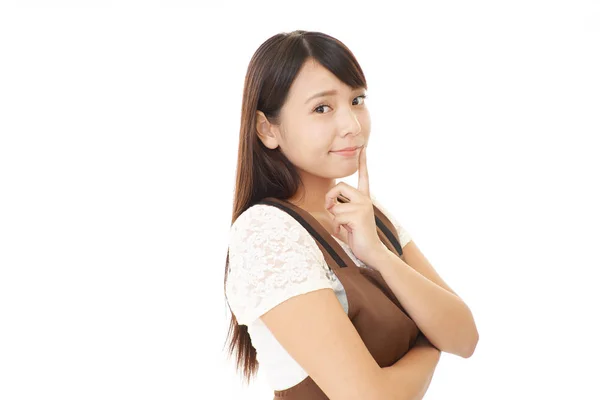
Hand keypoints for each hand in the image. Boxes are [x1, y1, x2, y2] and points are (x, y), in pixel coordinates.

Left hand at [324, 146, 387, 267]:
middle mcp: (365, 199)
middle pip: (339, 187)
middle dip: (329, 199)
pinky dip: (336, 226)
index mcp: (364, 198)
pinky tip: (347, 231)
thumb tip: (327, 205)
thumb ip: (339, 209)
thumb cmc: (357, 236)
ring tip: (345, 227)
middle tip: (330, 210)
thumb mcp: (347, 219)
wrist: (371, 251)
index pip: (363, 176)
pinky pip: (336, 216)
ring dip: (334, 219)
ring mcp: (363, 206)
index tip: (364, 147)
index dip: (363, 162)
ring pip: (335, 206)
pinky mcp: (358, 216)